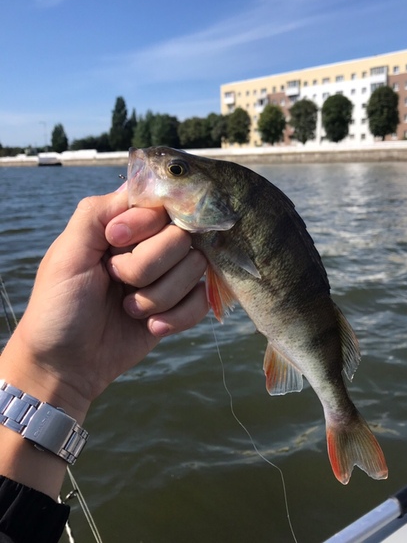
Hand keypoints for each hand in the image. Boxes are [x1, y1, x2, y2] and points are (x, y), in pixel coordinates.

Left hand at [0, 187, 207, 423]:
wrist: (66, 365)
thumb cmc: (58, 307)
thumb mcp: (67, 253)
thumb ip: (98, 213)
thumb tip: (139, 187)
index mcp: (122, 226)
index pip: (159, 204)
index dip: (144, 224)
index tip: (114, 242)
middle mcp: (149, 246)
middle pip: (181, 237)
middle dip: (147, 267)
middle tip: (117, 283)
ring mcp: (166, 276)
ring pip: (195, 268)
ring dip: (159, 296)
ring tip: (128, 310)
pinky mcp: (179, 306)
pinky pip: (202, 300)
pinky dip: (177, 317)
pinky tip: (151, 327)